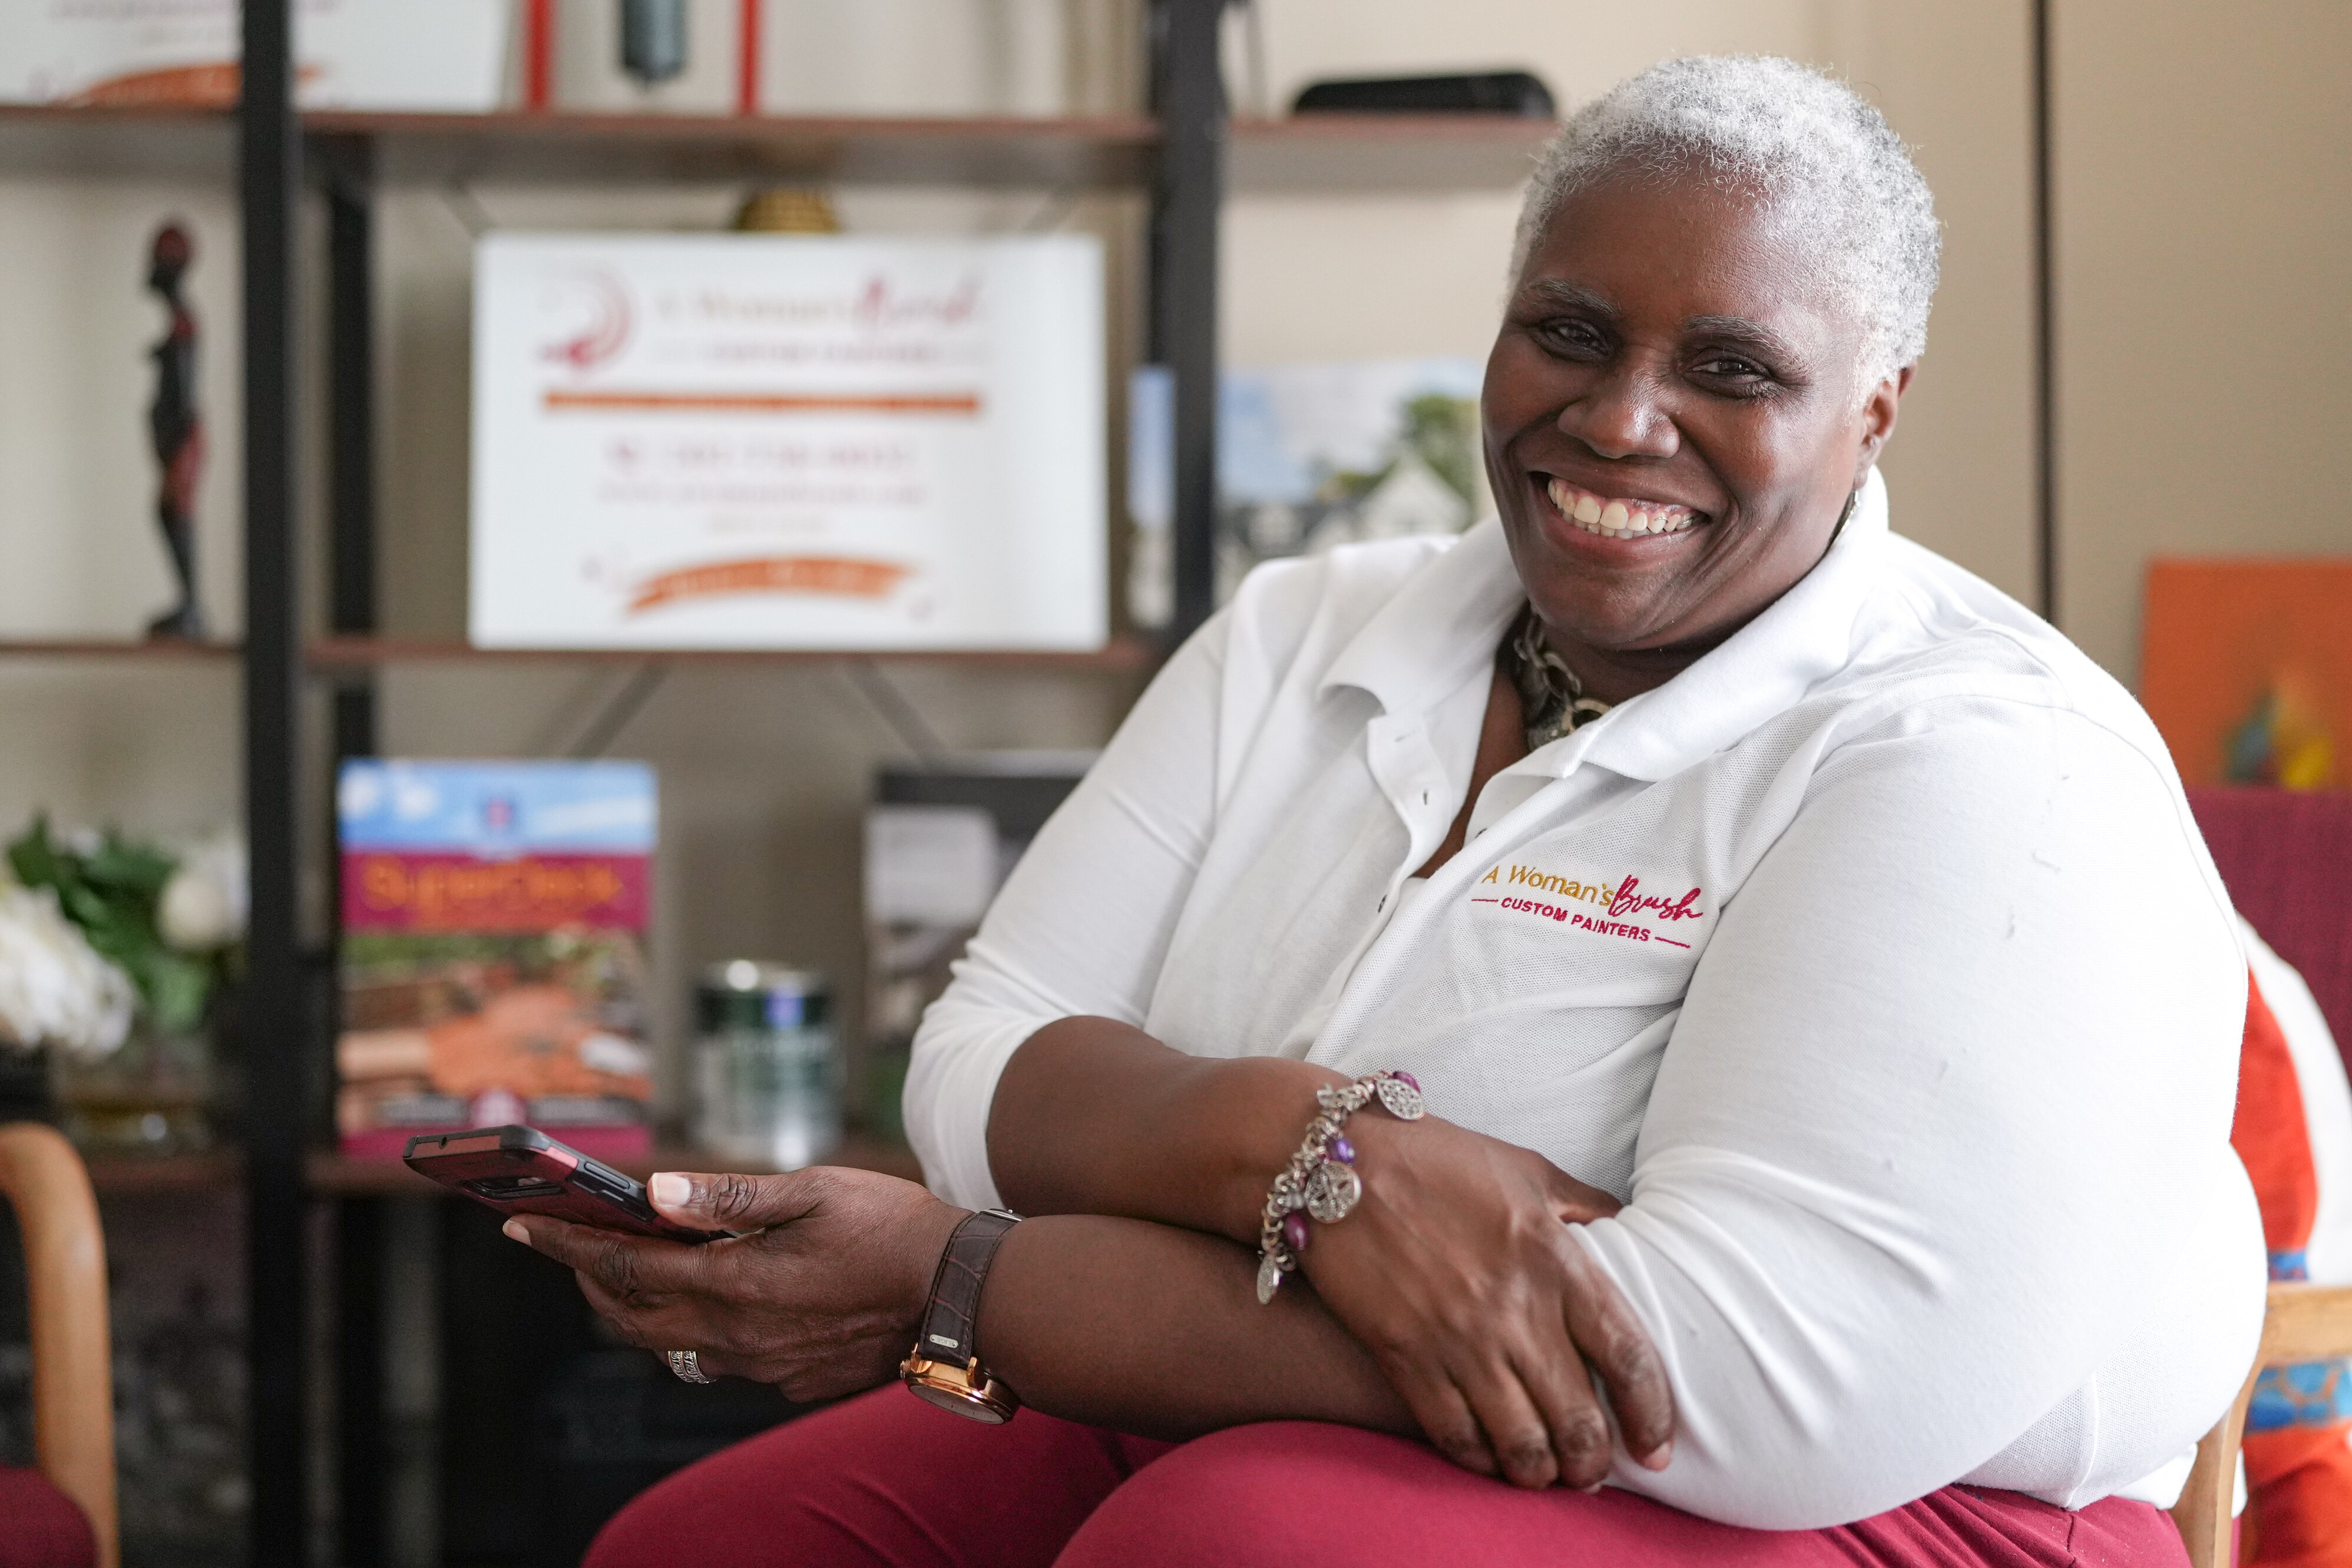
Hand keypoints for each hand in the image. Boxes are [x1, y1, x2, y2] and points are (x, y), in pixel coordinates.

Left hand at [501, 1167, 966, 1401]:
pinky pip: (723, 1358)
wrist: (957, 1294)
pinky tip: (721, 1300)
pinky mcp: (791, 1378)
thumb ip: (728, 1195)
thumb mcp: (811, 1190)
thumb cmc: (891, 1229)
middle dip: (590, 1280)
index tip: (524, 1226)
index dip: (567, 1244)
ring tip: (636, 1272)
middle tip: (571, 1246)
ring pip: (672, 1345)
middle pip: (631, 1317)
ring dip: (641, 1309)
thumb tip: (655, 1191)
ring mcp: (762, 1364)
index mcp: (734, 1282)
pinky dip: (700, 1328)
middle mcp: (736, 1334)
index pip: (624, 1266)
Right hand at [1298, 1113, 1674, 1490]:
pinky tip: (1488, 1458)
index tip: (1655, 1447)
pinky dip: (1479, 1460)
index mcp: (1556, 1260)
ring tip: (1546, 1474)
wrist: (1336, 1162)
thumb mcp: (1525, 1169)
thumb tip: (1627, 1226)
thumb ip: (1582, 1204)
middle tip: (1594, 1470)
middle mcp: (1515, 1310)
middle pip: (1578, 1420)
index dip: (1651, 1415)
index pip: (1627, 1357)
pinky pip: (1455, 1435)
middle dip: (1594, 1462)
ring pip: (1521, 1443)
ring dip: (1542, 1472)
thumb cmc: (1437, 1159)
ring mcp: (1458, 1340)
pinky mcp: (1406, 1358)